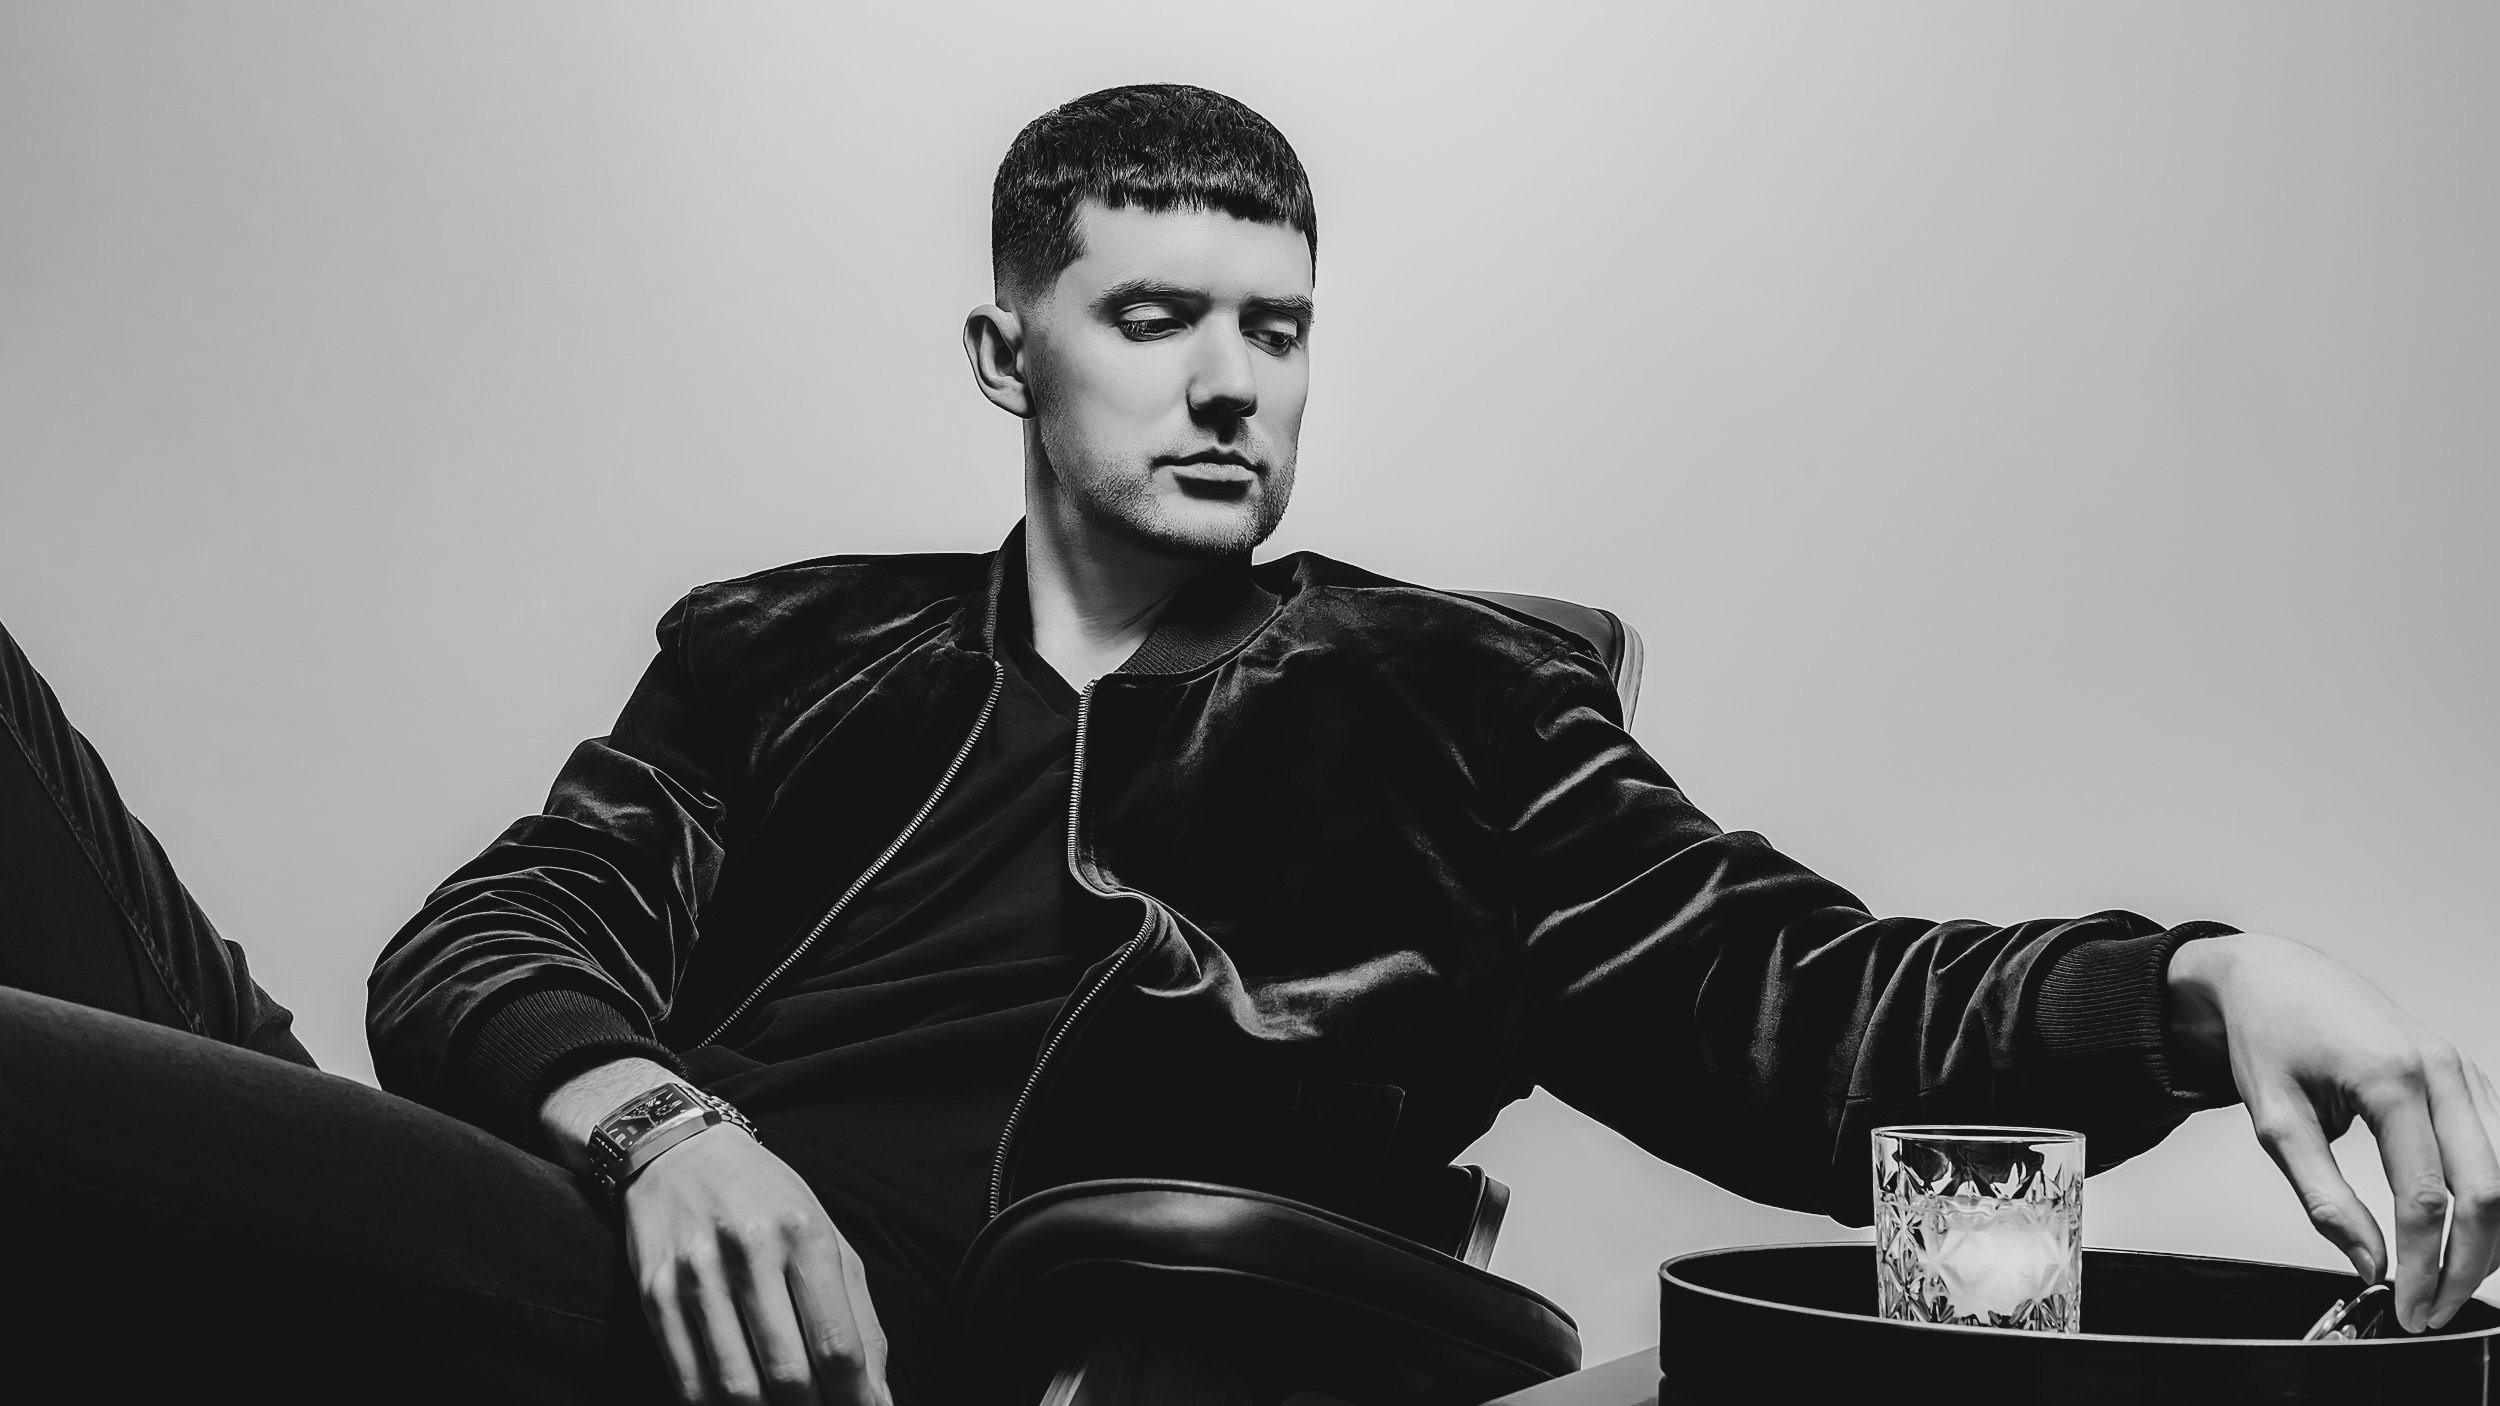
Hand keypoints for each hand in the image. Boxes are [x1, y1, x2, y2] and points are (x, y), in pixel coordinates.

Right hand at [625, 1124, 892, 1404]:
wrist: (679, 1152)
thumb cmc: (765, 1199)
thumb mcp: (827, 1235)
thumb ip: (858, 1316)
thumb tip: (877, 1396)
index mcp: (804, 1234)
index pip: (837, 1344)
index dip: (855, 1399)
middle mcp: (749, 1252)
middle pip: (789, 1374)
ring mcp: (695, 1276)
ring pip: (736, 1388)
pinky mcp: (654, 1296)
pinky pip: (689, 1381)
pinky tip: (741, 1403)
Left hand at [2169, 932, 2499, 1331]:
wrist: (2274, 976)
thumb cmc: (2269, 1037)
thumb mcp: (2275, 1121)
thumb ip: (2322, 1196)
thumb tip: (2369, 1263)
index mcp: (2390, 1079)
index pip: (2426, 1197)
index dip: (2423, 1264)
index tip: (2408, 1307)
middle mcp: (2440, 1070)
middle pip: (2488, 1192)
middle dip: (2469, 1264)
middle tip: (2436, 1310)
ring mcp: (2461, 1069)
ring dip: (2490, 1237)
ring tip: (2452, 1282)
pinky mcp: (2465, 1075)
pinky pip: (2499, 1147)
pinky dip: (2493, 1198)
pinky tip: (2471, 1236)